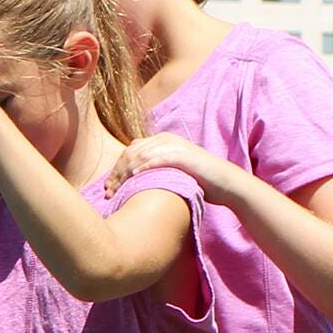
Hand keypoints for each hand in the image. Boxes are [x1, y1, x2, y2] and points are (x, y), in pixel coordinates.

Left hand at [105, 132, 243, 205]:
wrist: (224, 183)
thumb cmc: (198, 181)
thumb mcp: (171, 173)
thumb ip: (154, 172)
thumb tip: (134, 184)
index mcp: (160, 141)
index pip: (130, 152)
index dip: (116, 170)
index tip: (108, 188)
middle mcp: (165, 139)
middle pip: (131, 153)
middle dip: (116, 173)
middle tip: (107, 192)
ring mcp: (174, 146)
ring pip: (141, 155)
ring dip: (125, 174)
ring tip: (115, 189)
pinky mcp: (182, 155)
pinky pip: (158, 159)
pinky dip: (144, 167)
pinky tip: (133, 178)